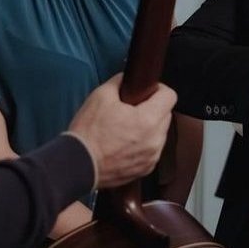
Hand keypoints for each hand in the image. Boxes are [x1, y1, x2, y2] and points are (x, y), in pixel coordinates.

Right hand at [68, 74, 176, 188]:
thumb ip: (120, 81)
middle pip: (166, 114)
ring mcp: (152, 156)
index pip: (170, 96)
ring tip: (127, 128)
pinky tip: (125, 142)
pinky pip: (152, 150)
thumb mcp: (101, 95)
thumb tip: (127, 78)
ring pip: (160, 133)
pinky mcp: (146, 169)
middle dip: (153, 108)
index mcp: (148, 120)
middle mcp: (155, 140)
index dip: (158, 89)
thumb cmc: (88, 133)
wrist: (78, 164)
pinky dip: (143, 144)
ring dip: (149, 127)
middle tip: (132, 108)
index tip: (148, 91)